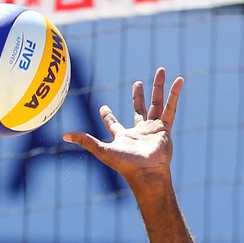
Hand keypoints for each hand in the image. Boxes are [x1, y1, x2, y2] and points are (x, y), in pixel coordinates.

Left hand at [63, 67, 181, 186]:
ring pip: (157, 103)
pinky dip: (175, 94)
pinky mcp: (165, 129)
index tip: (103, 107)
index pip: (113, 124)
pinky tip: (179, 80)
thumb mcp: (102, 150)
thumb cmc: (125, 164)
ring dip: (159, 87)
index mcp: (123, 136)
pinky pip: (171, 108)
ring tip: (161, 70)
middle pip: (139, 109)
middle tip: (136, 83)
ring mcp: (153, 129)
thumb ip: (85, 141)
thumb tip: (64, 136)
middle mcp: (138, 131)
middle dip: (138, 96)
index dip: (107, 116)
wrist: (147, 172)